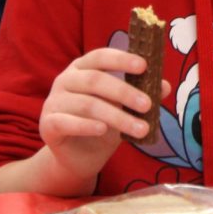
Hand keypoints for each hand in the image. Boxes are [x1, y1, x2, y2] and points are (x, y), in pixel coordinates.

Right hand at [40, 47, 169, 185]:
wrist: (80, 157)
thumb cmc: (106, 124)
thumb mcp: (127, 108)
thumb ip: (143, 94)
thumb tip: (165, 86)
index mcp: (84, 68)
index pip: (101, 56)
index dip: (121, 59)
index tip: (144, 66)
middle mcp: (65, 80)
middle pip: (95, 80)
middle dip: (124, 92)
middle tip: (148, 105)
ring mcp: (53, 102)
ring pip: (87, 104)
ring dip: (117, 116)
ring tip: (141, 129)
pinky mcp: (47, 125)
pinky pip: (66, 122)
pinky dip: (86, 125)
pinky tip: (104, 130)